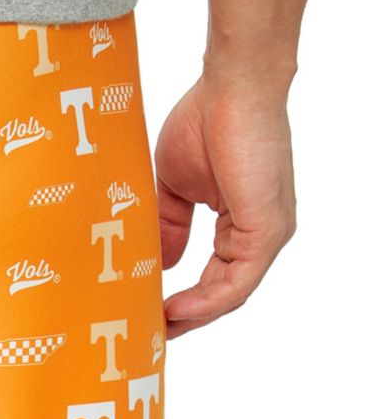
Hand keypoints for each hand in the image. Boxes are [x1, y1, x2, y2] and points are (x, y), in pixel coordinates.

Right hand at [155, 72, 296, 337]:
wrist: (233, 84)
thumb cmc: (208, 117)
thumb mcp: (176, 185)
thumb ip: (171, 225)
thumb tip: (163, 263)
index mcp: (244, 222)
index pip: (218, 276)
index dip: (186, 301)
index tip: (151, 313)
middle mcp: (262, 232)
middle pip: (224, 293)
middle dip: (187, 318)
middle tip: (150, 334)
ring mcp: (268, 233)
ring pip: (231, 294)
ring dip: (193, 317)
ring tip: (157, 329)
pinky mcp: (267, 230)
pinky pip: (237, 283)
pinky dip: (205, 302)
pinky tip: (174, 310)